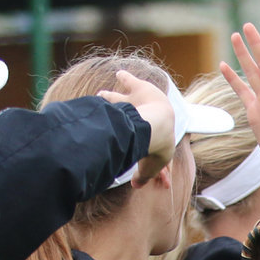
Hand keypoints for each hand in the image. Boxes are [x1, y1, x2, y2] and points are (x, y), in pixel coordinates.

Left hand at [98, 70, 175, 185]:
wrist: (157, 126)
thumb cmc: (157, 147)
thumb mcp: (150, 167)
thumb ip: (143, 175)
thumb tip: (136, 186)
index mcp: (156, 134)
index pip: (148, 141)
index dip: (142, 148)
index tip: (134, 152)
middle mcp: (150, 115)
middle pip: (136, 117)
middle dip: (126, 118)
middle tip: (115, 119)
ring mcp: (143, 101)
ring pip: (125, 99)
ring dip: (114, 96)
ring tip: (102, 93)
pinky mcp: (140, 87)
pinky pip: (131, 81)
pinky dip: (126, 77)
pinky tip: (119, 73)